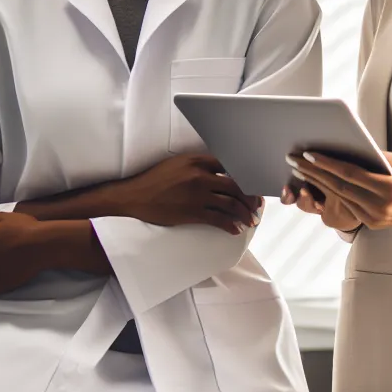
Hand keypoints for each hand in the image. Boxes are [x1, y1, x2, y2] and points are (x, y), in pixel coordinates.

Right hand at [113, 154, 260, 233]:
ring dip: (244, 214)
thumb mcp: (178, 164)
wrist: (135, 197)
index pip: (231, 165)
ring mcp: (196, 194)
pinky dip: (230, 226)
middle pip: (236, 186)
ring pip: (231, 204)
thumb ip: (199, 166)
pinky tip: (235, 230)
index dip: (246, 177)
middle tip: (257, 207)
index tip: (254, 186)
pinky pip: (218, 219)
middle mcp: (200, 176)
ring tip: (251, 221)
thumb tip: (221, 174)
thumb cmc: (156, 180)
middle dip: (251, 199)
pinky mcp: (192, 212)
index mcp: (197, 161)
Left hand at [290, 151, 391, 230]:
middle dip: (314, 172)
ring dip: (317, 182)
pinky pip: (345, 205)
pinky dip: (329, 193)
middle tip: (294, 159)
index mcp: (390, 189)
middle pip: (339, 187)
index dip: (327, 164)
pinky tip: (316, 182)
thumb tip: (354, 145)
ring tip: (299, 168)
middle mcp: (379, 207)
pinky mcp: (370, 224)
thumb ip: (380, 155)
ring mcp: (374, 218)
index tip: (309, 154)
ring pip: (338, 198)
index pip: (350, 174)